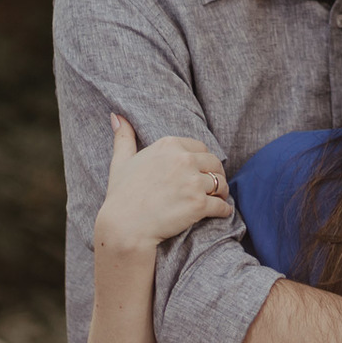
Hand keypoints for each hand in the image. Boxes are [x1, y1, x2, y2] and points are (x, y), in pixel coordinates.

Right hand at [95, 113, 232, 250]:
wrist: (124, 227)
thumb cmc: (121, 195)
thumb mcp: (121, 162)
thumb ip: (123, 137)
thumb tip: (117, 116)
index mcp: (168, 145)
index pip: (200, 147)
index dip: (203, 160)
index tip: (202, 170)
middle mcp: (183, 160)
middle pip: (214, 163)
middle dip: (217, 174)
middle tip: (215, 185)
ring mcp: (193, 182)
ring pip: (221, 183)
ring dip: (222, 192)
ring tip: (219, 198)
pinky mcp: (199, 204)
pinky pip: (221, 205)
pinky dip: (225, 210)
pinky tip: (222, 212)